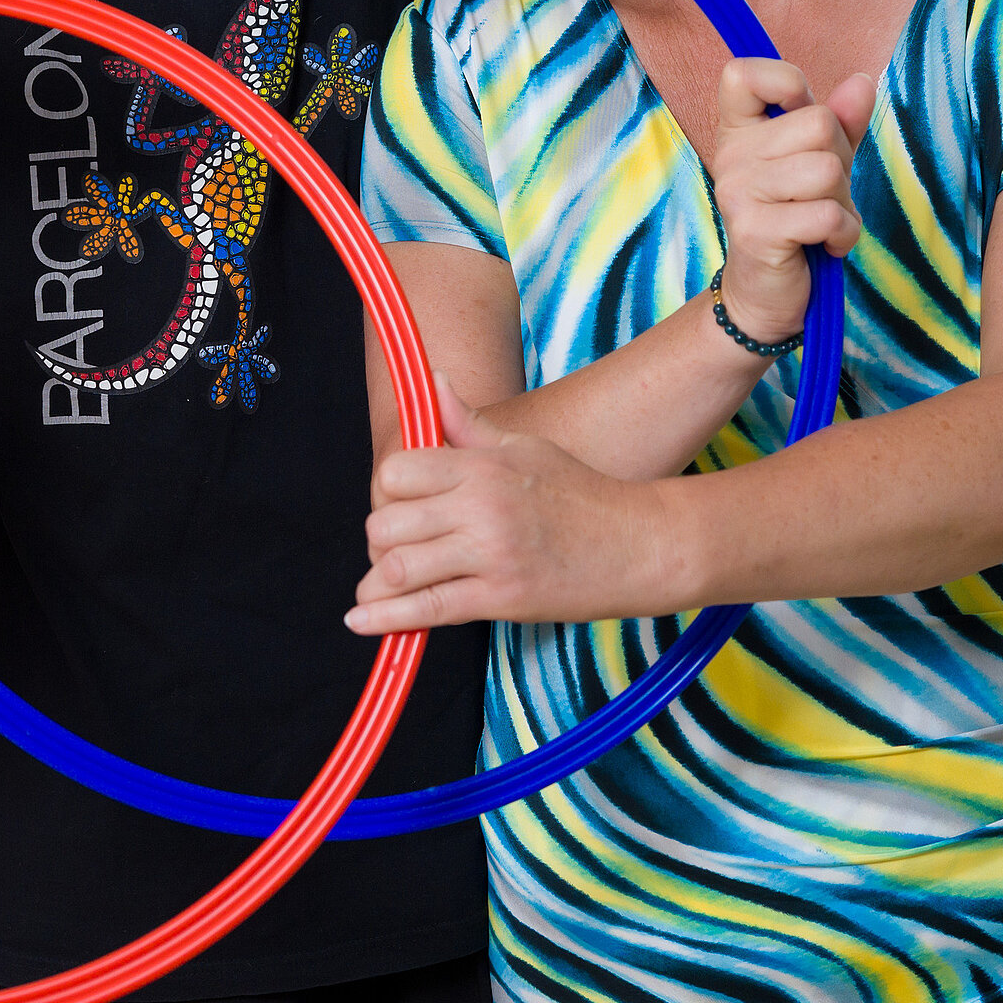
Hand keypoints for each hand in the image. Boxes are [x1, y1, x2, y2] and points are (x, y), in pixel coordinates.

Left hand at [347, 377, 679, 632]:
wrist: (641, 544)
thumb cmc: (583, 492)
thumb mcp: (525, 448)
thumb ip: (468, 425)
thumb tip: (431, 383)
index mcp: (482, 466)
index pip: (397, 472)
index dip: (387, 492)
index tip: (397, 506)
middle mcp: (480, 507)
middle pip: (387, 524)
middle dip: (380, 541)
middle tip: (392, 550)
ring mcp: (489, 554)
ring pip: (399, 569)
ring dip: (378, 583)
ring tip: (376, 589)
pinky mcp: (501, 598)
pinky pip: (428, 609)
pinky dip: (386, 618)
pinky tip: (361, 620)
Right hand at [706, 59, 873, 345]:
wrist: (768, 293)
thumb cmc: (797, 220)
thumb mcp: (822, 163)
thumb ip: (841, 122)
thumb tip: (862, 82)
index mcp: (738, 129)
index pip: (744, 72)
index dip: (788, 84)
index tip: (799, 116)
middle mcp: (730, 154)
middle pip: (818, 123)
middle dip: (841, 161)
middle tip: (821, 193)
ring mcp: (738, 192)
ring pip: (828, 169)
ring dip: (843, 201)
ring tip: (821, 220)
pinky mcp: (755, 230)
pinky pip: (827, 214)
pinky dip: (843, 233)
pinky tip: (825, 242)